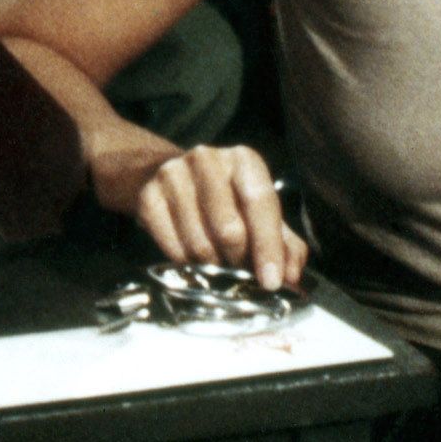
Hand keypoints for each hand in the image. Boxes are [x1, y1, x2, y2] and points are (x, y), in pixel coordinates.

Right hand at [121, 142, 306, 292]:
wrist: (169, 177)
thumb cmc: (227, 199)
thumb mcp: (261, 214)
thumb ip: (286, 244)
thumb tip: (293, 277)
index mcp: (243, 159)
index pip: (260, 203)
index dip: (269, 247)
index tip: (272, 282)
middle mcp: (206, 159)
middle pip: (228, 229)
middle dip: (240, 261)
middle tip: (242, 273)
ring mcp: (172, 175)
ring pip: (199, 245)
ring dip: (214, 267)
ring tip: (219, 264)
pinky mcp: (148, 196)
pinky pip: (173, 250)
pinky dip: (189, 266)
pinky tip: (195, 260)